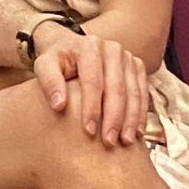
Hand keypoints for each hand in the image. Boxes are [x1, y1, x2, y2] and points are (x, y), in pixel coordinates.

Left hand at [32, 25, 148, 147]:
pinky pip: (143, 92)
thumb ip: (49, 82)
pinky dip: (141, 113)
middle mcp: (112, 49)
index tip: (88, 131)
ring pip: (133, 91)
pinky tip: (137, 132)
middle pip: (116, 88)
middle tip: (109, 142)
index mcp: (89, 46)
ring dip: (131, 119)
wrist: (71, 46)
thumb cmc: (57, 61)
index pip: (93, 81)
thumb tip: (59, 105)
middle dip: (114, 118)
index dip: (92, 107)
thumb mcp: (44, 66)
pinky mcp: (137, 66)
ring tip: (125, 142)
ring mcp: (127, 57)